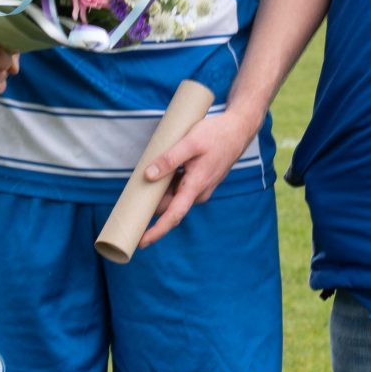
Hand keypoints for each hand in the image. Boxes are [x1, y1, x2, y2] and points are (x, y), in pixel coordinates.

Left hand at [137, 110, 260, 247]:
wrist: (238, 130)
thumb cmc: (216, 134)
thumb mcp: (190, 142)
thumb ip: (169, 159)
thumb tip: (148, 176)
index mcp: (196, 186)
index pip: (173, 215)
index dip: (156, 230)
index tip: (141, 242)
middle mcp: (199, 192)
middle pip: (169, 205)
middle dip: (151, 203)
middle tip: (132, 195)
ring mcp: (201, 188)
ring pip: (173, 196)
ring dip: (159, 190)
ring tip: (147, 174)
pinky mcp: (201, 181)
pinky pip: (180, 189)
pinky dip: (167, 184)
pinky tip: (161, 171)